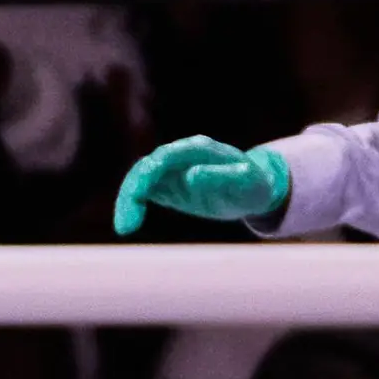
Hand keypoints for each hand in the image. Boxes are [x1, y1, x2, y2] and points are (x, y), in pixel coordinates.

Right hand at [114, 137, 289, 235]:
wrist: (253, 189)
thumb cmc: (254, 184)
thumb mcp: (247, 182)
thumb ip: (222, 176)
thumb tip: (191, 175)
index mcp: (198, 150)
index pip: (164, 157)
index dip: (148, 176)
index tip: (139, 198)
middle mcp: (180, 155)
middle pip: (144, 168)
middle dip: (130, 193)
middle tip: (125, 226)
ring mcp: (172, 170)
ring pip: (138, 179)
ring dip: (127, 201)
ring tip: (124, 228)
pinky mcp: (167, 185)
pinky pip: (143, 191)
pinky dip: (132, 205)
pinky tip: (128, 224)